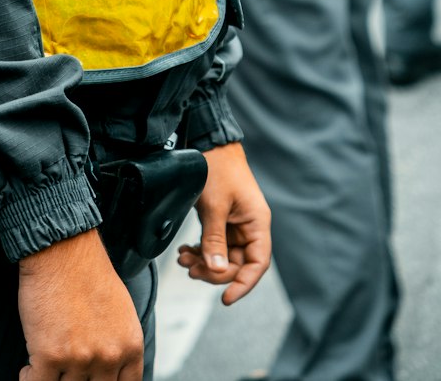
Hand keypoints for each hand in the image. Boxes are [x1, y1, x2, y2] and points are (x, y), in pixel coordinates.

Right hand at [18, 228, 143, 379]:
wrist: (61, 249)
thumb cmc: (87, 273)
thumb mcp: (121, 311)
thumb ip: (120, 344)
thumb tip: (112, 368)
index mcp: (130, 346)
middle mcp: (108, 357)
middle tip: (64, 371)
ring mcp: (79, 359)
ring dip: (52, 380)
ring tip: (46, 367)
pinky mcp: (50, 356)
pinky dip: (29, 378)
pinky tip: (29, 368)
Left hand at [177, 142, 270, 305]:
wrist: (209, 142)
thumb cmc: (217, 168)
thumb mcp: (214, 205)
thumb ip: (214, 239)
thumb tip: (216, 271)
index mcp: (257, 223)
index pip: (257, 264)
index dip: (243, 284)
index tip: (225, 298)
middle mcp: (249, 227)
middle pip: (237, 264)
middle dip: (214, 271)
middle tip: (191, 269)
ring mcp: (235, 225)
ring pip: (223, 257)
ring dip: (204, 262)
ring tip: (183, 259)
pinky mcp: (222, 221)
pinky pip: (214, 245)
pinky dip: (200, 251)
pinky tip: (185, 251)